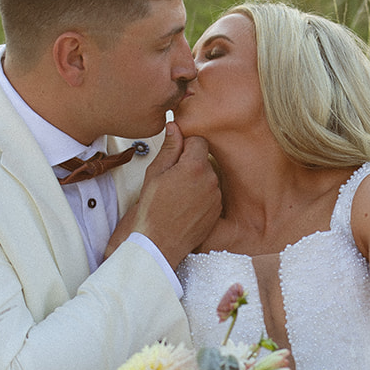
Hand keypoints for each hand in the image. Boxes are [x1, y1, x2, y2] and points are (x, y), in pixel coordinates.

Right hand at [129, 118, 220, 267]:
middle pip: (203, 160)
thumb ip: (169, 147)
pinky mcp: (217, 211)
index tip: (173, 158)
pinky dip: (200, 197)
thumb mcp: (155, 173)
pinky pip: (210, 195)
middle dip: (190, 164)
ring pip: (207, 178)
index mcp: (196, 166)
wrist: (158, 243)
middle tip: (171, 179)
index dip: (184, 147)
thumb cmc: (152, 210)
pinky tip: (184, 207)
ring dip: (195, 182)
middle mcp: (211, 180)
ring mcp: (216, 197)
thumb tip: (174, 127)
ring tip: (176, 196)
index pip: (198, 141)